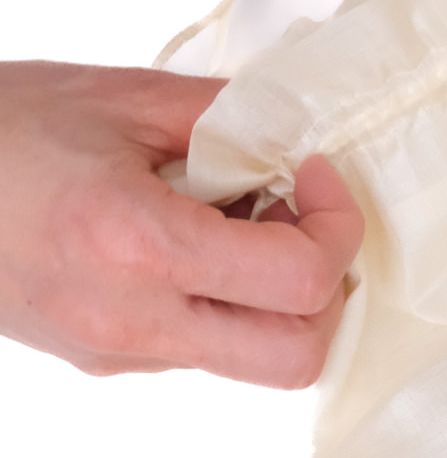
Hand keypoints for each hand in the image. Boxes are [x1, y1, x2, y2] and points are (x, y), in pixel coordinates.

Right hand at [0, 62, 362, 386]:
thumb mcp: (119, 97)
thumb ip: (226, 118)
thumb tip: (298, 138)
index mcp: (137, 246)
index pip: (299, 284)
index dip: (336, 227)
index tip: (313, 175)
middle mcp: (132, 320)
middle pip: (295, 358)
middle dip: (323, 290)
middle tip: (297, 218)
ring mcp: (115, 351)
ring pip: (248, 358)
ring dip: (271, 296)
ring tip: (230, 216)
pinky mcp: (100, 359)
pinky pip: (197, 345)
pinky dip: (220, 298)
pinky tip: (183, 235)